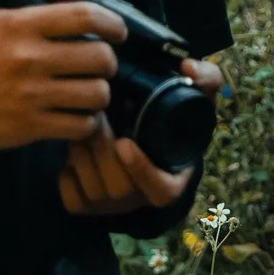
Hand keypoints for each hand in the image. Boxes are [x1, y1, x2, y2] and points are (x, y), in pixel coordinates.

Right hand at [0, 0, 123, 148]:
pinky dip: (86, 120)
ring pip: (96, 94)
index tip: (117, 30)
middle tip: (99, 63)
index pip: (85, 16)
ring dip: (99, 91)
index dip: (112, 23)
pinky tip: (74, 112)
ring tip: (87, 89)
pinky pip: (80, 125)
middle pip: (100, 58)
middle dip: (108, 60)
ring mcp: (30, 96)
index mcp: (21, 24)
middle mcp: (29, 59)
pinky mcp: (28, 127)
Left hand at [60, 58, 224, 216]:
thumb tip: (188, 68)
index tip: (125, 142)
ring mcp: (110, 206)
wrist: (141, 140)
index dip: (141, 170)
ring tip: (86, 123)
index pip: (160, 190)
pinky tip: (76, 146)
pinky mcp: (83, 205)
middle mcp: (140, 200)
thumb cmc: (169, 122)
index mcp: (171, 183)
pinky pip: (68, 191)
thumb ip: (206, 80)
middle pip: (117, 186)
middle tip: (97, 114)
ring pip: (90, 185)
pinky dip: (67, 169)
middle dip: (102, 148)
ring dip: (82, 151)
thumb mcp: (195, 101)